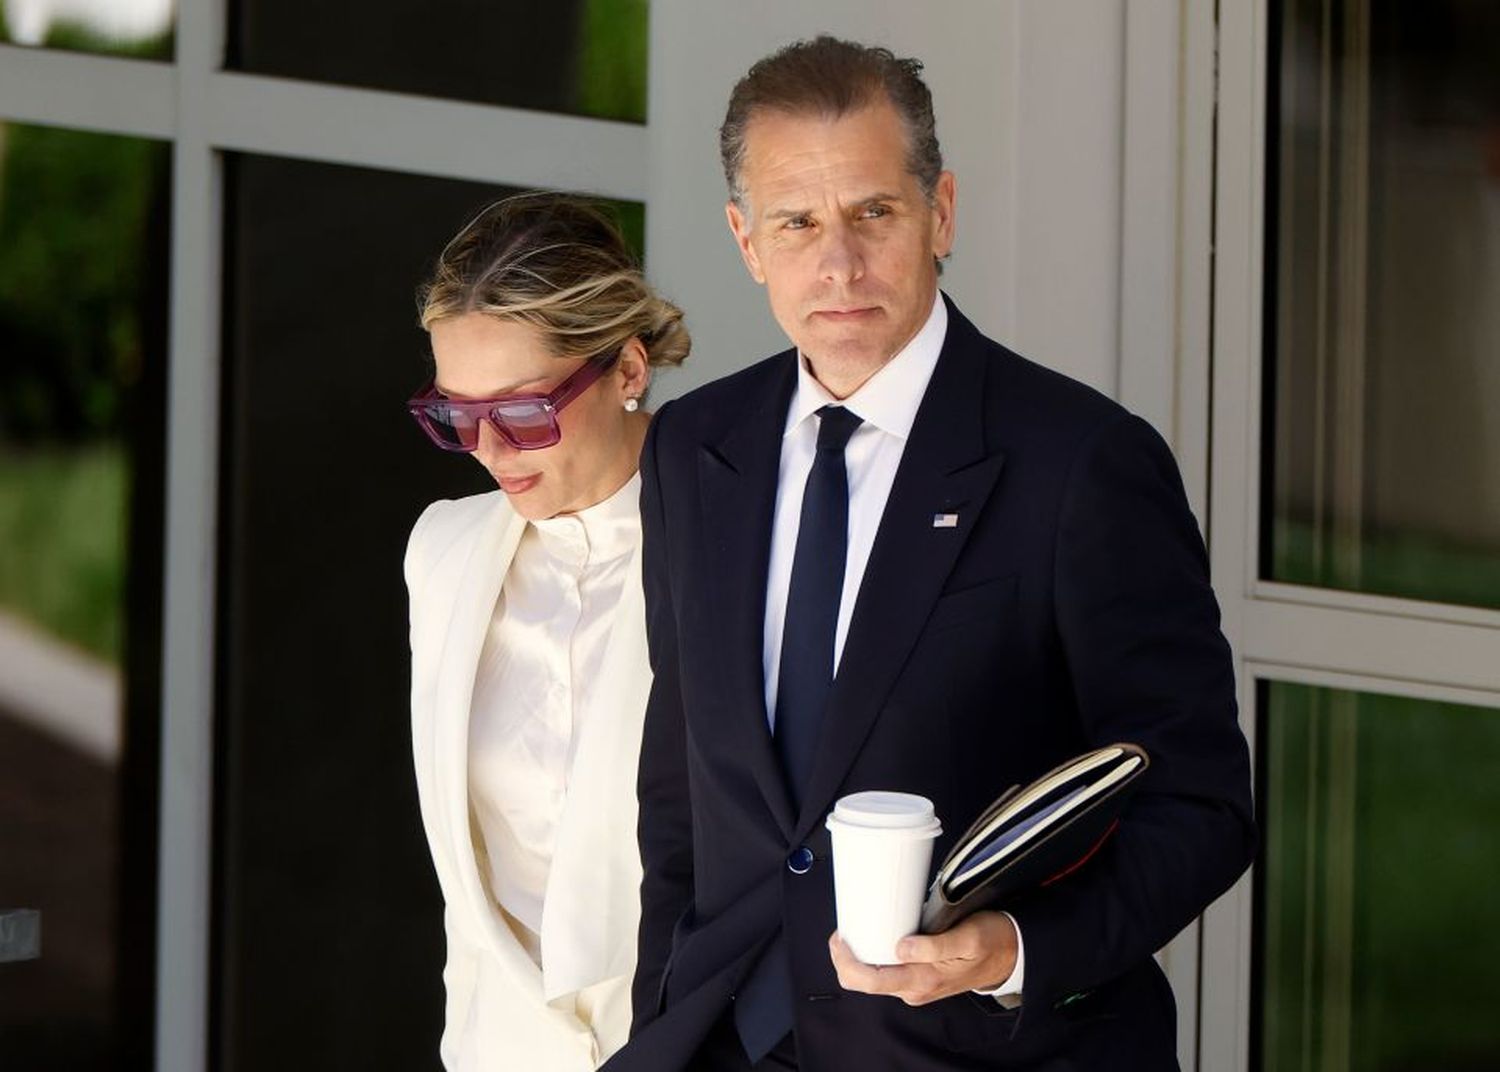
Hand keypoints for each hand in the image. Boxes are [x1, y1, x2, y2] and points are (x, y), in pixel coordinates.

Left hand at [828, 911, 1018, 1005]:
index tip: (840, 938)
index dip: (846, 961)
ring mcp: (915, 985)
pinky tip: (874, 937)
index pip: (869, 980)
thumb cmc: (990, 942)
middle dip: (847, 958)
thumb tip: (901, 946)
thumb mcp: (967, 937)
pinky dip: (874, 955)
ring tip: (856, 930)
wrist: (1010, 954)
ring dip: (860, 956)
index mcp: (923, 980)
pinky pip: (886, 971)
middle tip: (843, 932)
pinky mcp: (918, 977)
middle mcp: (915, 988)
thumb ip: (934, 945)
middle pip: (865, 981)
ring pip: (874, 976)